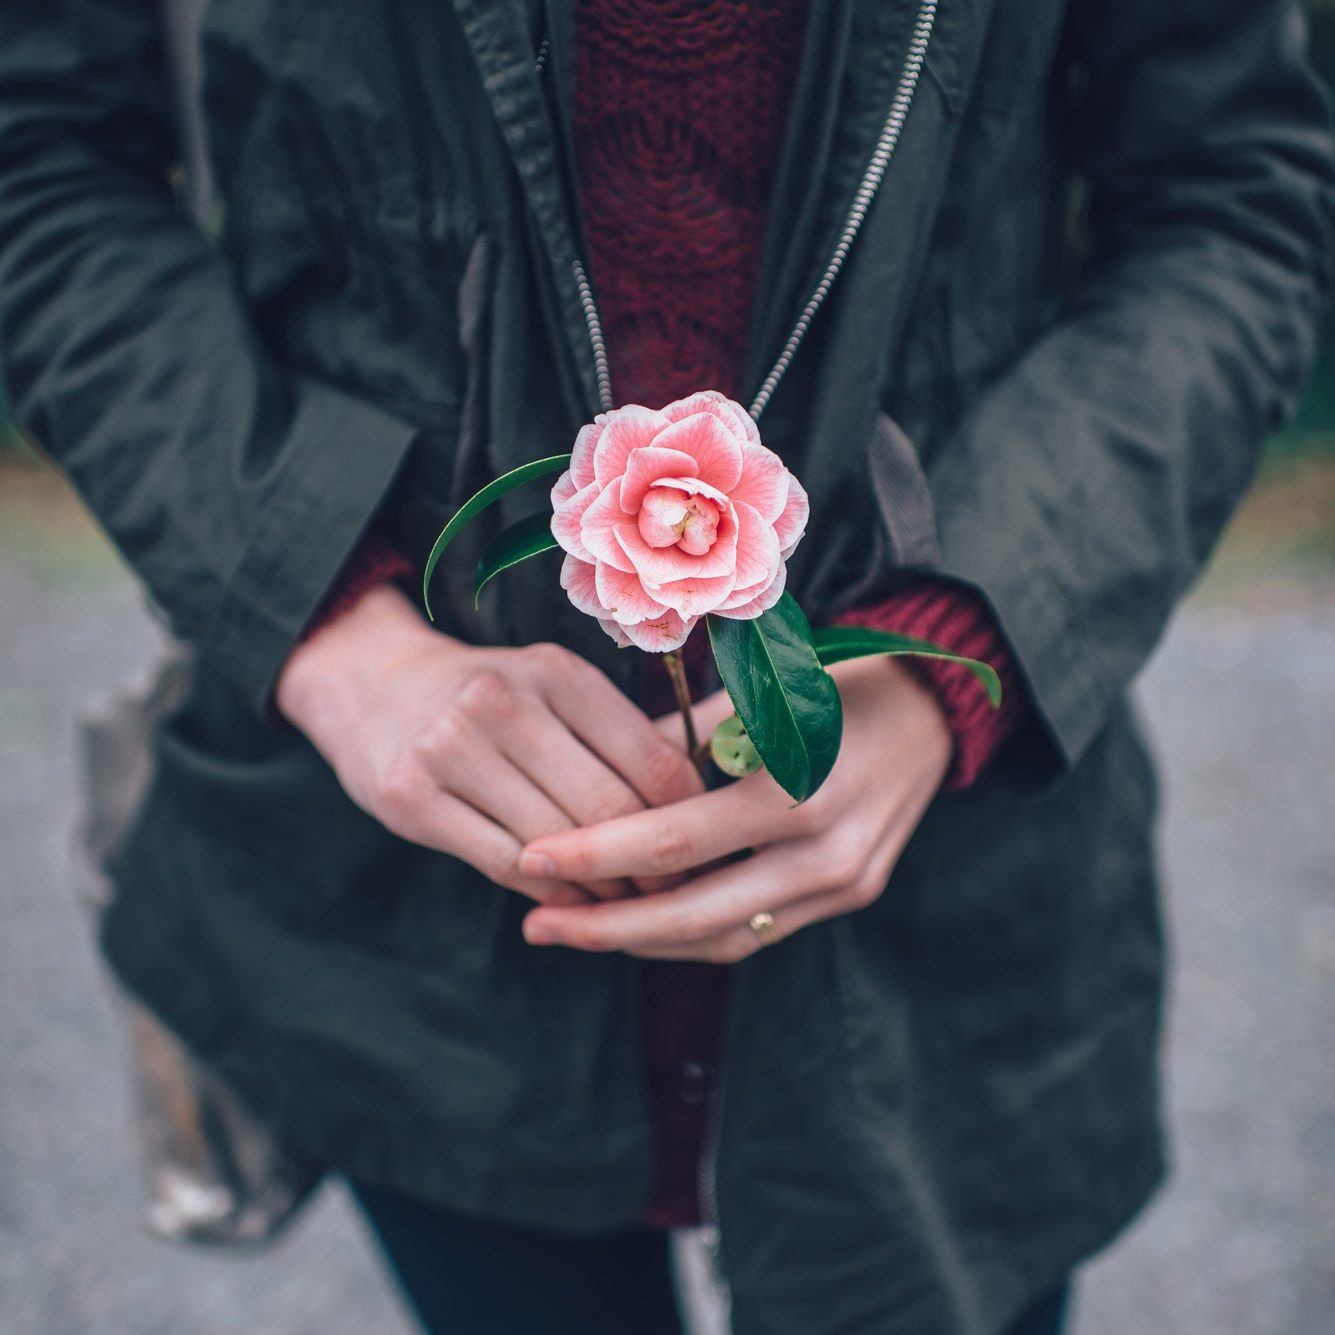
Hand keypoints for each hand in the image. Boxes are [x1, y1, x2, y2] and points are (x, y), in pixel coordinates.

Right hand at [275, 584, 702, 904]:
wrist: (374, 684)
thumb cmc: (491, 698)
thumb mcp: (554, 687)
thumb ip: (619, 735)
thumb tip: (710, 796)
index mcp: (557, 670)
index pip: (652, 760)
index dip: (689, 819)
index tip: (706, 848)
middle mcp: (503, 700)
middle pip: (608, 809)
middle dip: (653, 864)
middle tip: (676, 892)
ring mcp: (450, 747)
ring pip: (558, 845)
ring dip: (604, 888)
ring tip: (630, 904)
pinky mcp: (409, 796)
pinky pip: (505, 864)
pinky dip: (550, 894)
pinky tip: (572, 901)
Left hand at [516, 656, 951, 958]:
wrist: (935, 710)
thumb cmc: (838, 681)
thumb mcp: (761, 693)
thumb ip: (683, 743)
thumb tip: (597, 778)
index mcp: (799, 788)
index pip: (676, 840)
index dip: (597, 854)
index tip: (531, 856)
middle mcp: (826, 851)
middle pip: (694, 913)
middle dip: (606, 925)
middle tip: (536, 925)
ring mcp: (845, 883)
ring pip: (724, 938)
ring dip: (645, 942)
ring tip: (576, 930)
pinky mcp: (851, 896)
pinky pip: (757, 931)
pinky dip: (695, 932)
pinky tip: (643, 922)